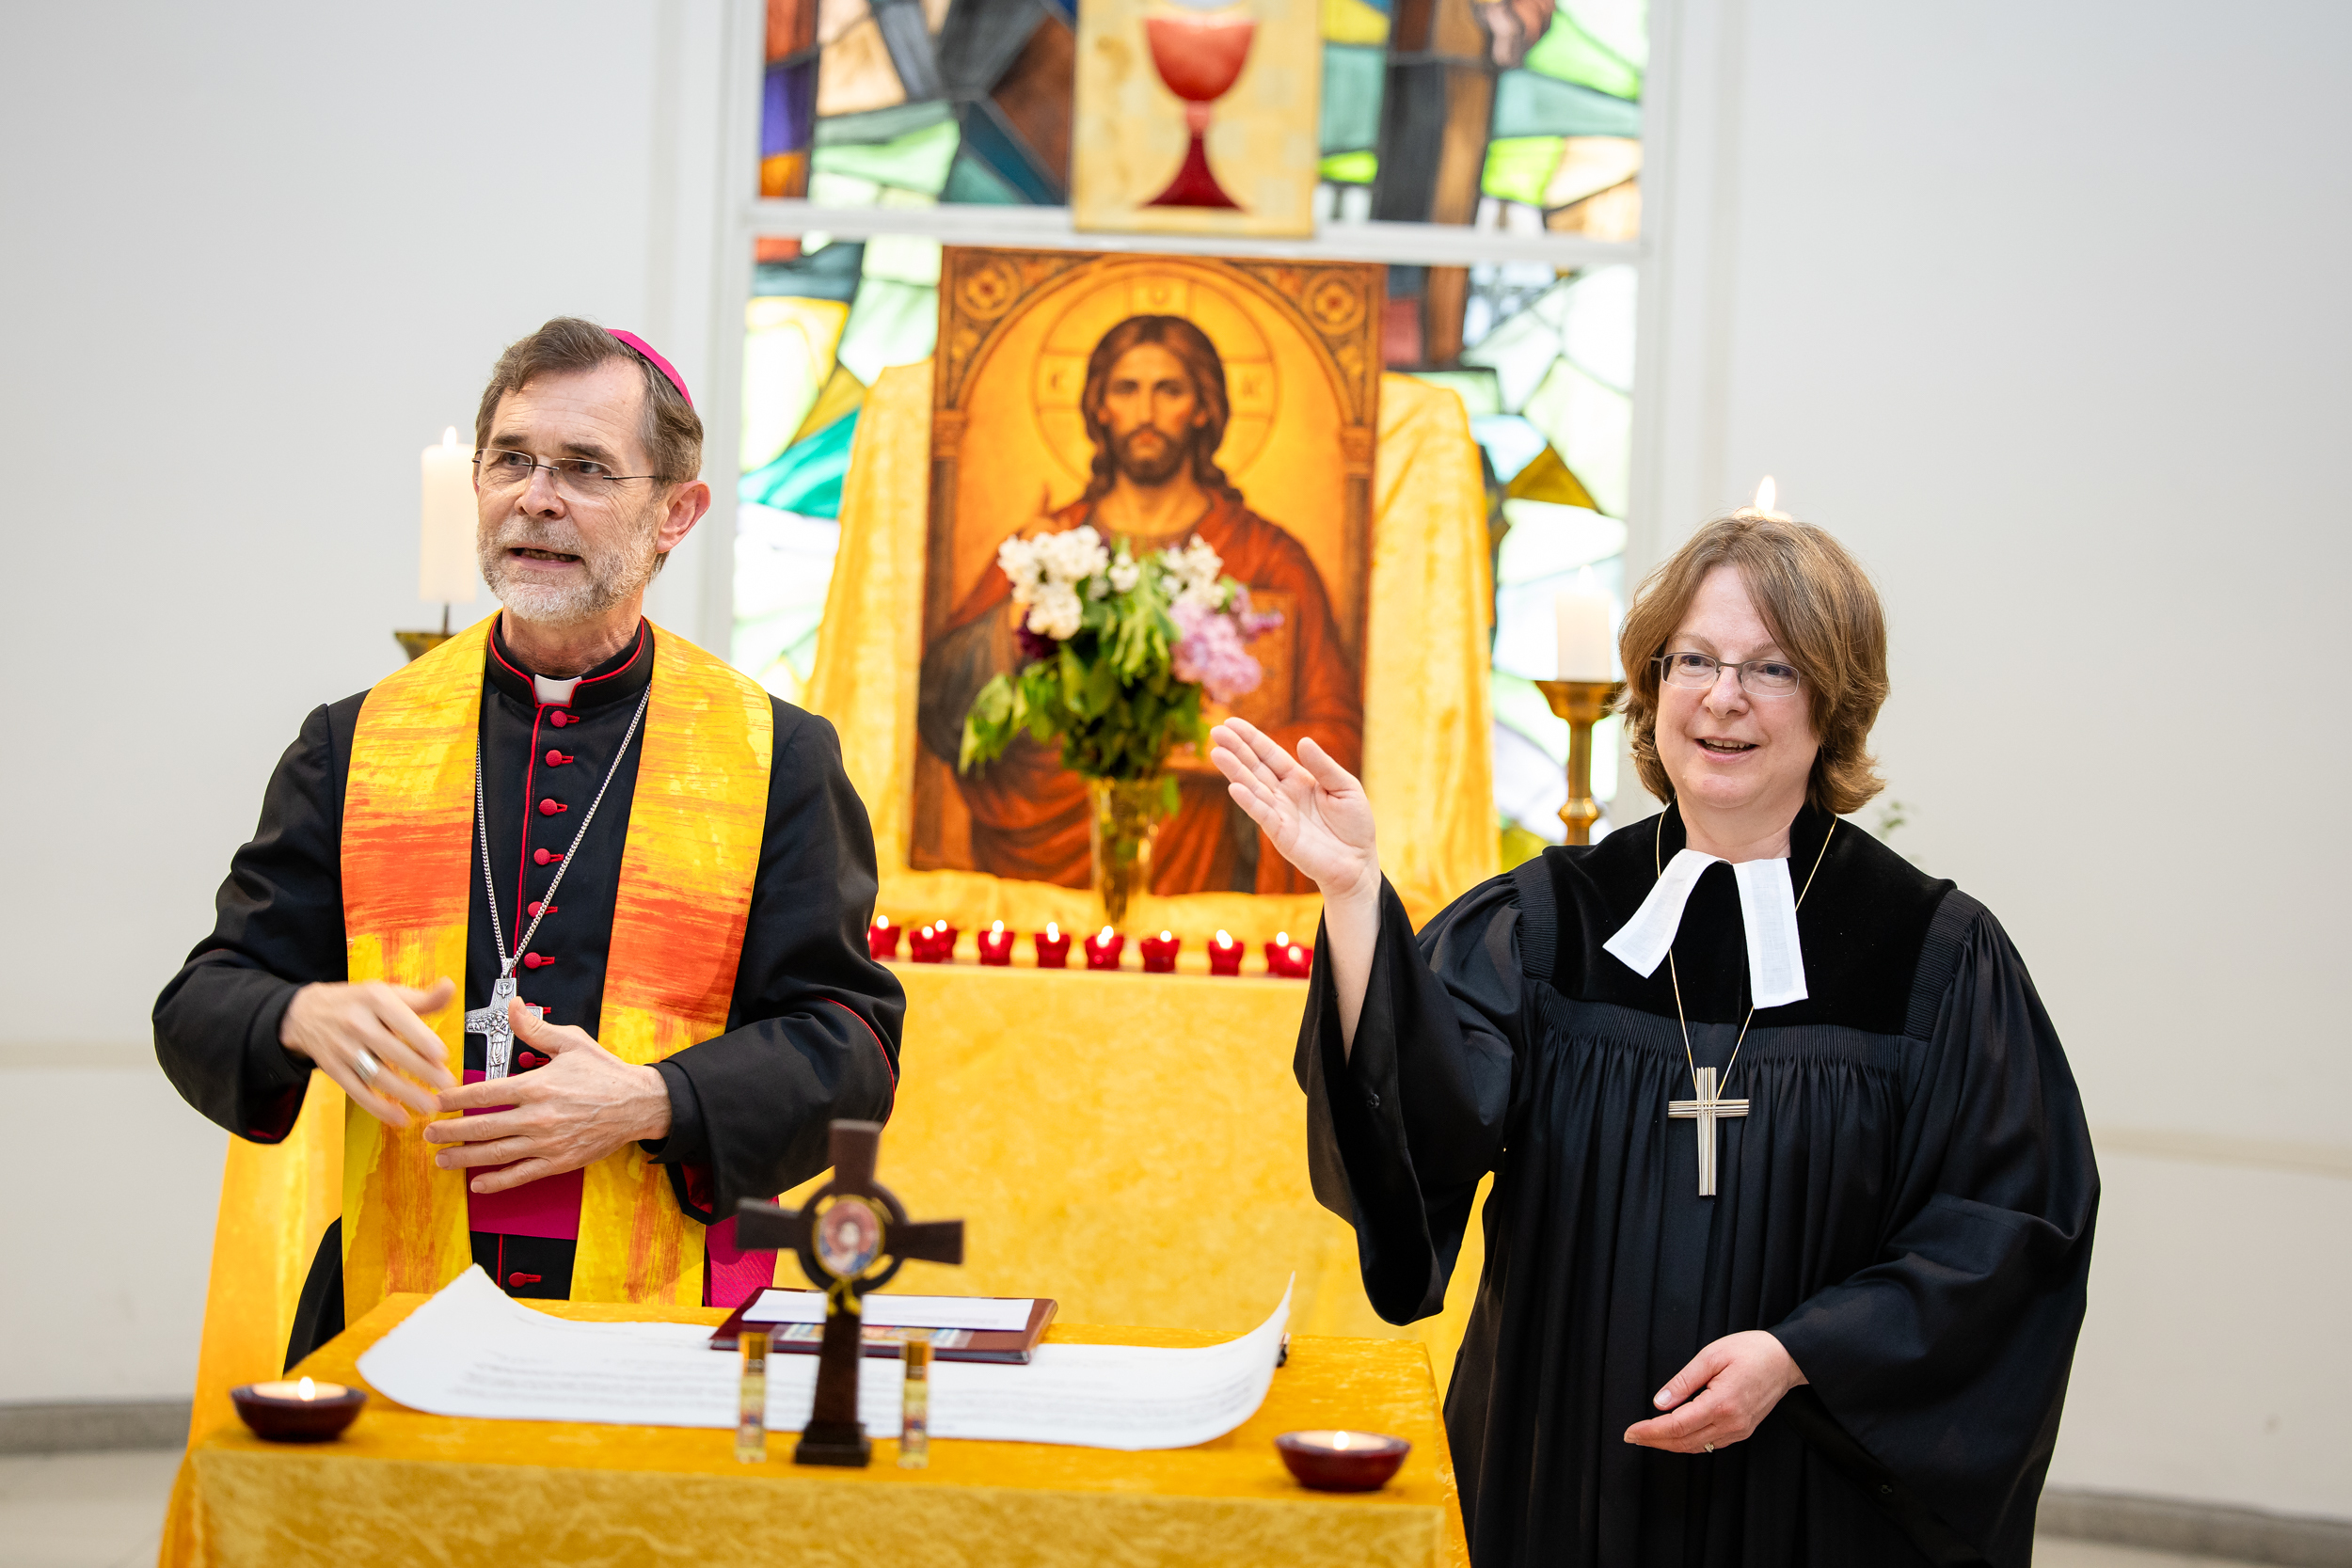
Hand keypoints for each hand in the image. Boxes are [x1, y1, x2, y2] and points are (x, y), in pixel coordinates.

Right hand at [280, 978, 457, 1127]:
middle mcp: (356, 1023)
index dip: (420, 1038)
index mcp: (374, 999)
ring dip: (404, 1093)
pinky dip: (378, 1107)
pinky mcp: (333, 1070)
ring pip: (376, 1075)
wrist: (306, 1013)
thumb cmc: (359, 1003)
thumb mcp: (387, 993)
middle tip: (446, 1084)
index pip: (400, 1020)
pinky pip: (357, 1091)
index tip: (441, 1055)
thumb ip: (422, 998)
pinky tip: (400, 1118)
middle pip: (390, 1050)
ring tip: (429, 1105)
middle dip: (420, 1070)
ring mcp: (343, 1048)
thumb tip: (450, 986)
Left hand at [424, 1000, 673, 1192]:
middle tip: (427, 1132)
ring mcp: (547, 1143)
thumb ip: (535, 1028)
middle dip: (450, 1131)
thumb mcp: (571, 1042)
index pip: (485, 1093)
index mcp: (537, 1086)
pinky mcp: (558, 1162)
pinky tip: (477, 1184)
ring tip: (440, 1159)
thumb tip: (512, 1005)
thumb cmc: (604, 1072)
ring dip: (463, 1158)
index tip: (437, 1101)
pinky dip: (497, 1182)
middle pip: (482, 1127)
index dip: (455, 1098)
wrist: (638, 1104)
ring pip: (495, 1154)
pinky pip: (521, 1175)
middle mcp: (537, 1117)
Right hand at [1208, 717, 1377, 905]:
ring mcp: (1279, 814)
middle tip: (1215, 731)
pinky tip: (1234, 788)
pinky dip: (1249, 802)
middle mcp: (1284, 794)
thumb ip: (1324, 766)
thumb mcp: (1346, 787)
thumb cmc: (1354, 825)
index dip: (1251, 739)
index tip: (1231, 723)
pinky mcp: (1281, 834)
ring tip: (1217, 753)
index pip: (1270, 755)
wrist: (1358, 863)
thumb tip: (1303, 741)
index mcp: (1298, 779)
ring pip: (1253, 788)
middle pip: (1255, 767)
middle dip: (1236, 749)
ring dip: (1235, 771)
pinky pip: (1262, 815)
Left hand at [1624, 1330, 1805, 1453]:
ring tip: (1647, 1437)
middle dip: (1654, 1441)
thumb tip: (1660, 1402)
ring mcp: (1740, 1430)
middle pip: (1684, 1441)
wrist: (1787, 1359)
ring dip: (1670, 1444)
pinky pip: (1711, 1443)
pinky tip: (1675, 1435)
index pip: (1677, 1426)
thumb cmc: (1751, 1350)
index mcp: (1722, 1403)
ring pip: (1697, 1447)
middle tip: (1632, 1437)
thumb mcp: (1711, 1355)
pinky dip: (1688, 1442)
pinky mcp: (1743, 1430)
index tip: (1630, 1432)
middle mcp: (1732, 1423)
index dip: (1650, 1431)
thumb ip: (1684, 1381)